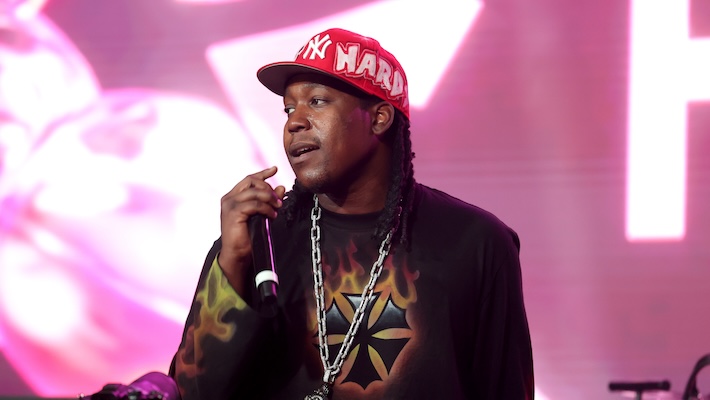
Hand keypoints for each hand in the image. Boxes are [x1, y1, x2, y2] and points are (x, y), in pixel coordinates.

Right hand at [218, 166, 285, 294]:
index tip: (274, 169)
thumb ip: (269, 201)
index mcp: (233, 197)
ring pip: (254, 192)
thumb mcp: (262, 215)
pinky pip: (254, 204)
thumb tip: (281, 188)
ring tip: (276, 208)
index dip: (262, 173)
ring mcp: (229, 205)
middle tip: (278, 201)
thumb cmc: (248, 237)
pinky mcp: (233, 213)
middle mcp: (229, 198)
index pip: (249, 179)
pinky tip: (271, 216)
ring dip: (269, 198)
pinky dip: (266, 208)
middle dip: (268, 188)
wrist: (237, 254)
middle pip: (251, 181)